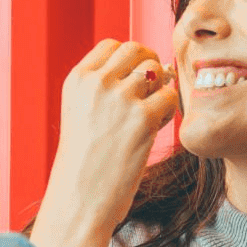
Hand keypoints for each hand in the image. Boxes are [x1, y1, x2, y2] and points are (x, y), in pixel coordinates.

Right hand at [30, 39, 177, 246]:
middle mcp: (96, 83)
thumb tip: (153, 70)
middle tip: (153, 92)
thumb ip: (104, 91)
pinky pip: (169, 97)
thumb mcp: (81, 116)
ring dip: (160, 89)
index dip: (130, 59)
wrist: (80, 200)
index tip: (134, 81)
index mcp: (77, 80)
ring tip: (152, 115)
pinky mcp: (142, 118)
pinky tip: (156, 129)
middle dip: (150, 65)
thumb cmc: (84, 165)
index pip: (112, 46)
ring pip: (156, 71)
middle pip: (136, 50)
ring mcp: (120, 98)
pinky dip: (168, 111)